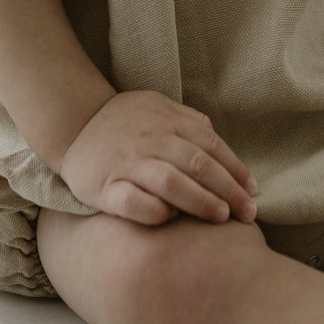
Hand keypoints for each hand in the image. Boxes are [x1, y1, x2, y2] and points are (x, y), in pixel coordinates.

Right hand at [59, 91, 257, 225]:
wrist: (71, 124)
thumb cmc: (120, 121)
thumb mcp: (154, 106)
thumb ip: (185, 119)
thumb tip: (214, 133)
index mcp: (166, 121)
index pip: (211, 145)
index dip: (235, 169)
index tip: (252, 191)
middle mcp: (150, 140)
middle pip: (197, 164)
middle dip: (228, 189)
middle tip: (248, 213)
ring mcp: (127, 163)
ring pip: (170, 181)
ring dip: (200, 200)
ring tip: (221, 218)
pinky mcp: (104, 186)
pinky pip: (132, 201)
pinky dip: (154, 211)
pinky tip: (170, 218)